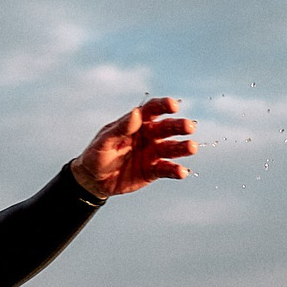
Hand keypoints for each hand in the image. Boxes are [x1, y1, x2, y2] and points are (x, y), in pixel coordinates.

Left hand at [70, 97, 195, 198]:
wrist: (94, 180)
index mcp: (137, 123)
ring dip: (183, 147)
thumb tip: (136, 113)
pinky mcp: (153, 171)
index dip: (164, 106)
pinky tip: (182, 172)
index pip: (153, 110)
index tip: (173, 106)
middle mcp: (149, 135)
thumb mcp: (105, 141)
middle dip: (179, 126)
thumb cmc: (97, 154)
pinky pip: (166, 169)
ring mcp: (152, 153)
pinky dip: (175, 170)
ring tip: (192, 147)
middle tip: (189, 127)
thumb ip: (121, 128)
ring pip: (171, 148)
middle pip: (167, 128)